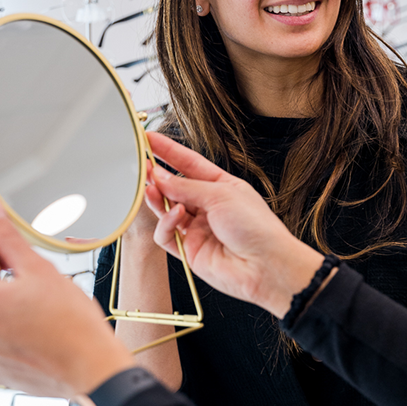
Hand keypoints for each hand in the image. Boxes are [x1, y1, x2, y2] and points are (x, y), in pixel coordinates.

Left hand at [0, 202, 135, 397]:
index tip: (5, 255)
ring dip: (3, 302)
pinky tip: (27, 322)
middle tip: (14, 270)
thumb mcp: (40, 270)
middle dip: (0, 275)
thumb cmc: (72, 326)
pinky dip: (6, 326)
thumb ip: (8, 240)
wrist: (91, 368)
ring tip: (25, 300)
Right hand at [144, 133, 323, 317]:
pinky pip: (167, 234)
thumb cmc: (256, 227)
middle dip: (157, 176)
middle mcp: (209, 206)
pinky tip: (176, 216)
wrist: (265, 266)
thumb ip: (187, 186)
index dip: (169, 151)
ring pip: (166, 210)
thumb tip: (160, 177)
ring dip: (157, 198)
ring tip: (151, 187)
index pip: (189, 163)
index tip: (149, 139)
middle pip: (175, 187)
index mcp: (222, 186)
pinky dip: (166, 223)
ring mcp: (198, 228)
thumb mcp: (222, 194)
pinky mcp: (190, 250)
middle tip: (141, 167)